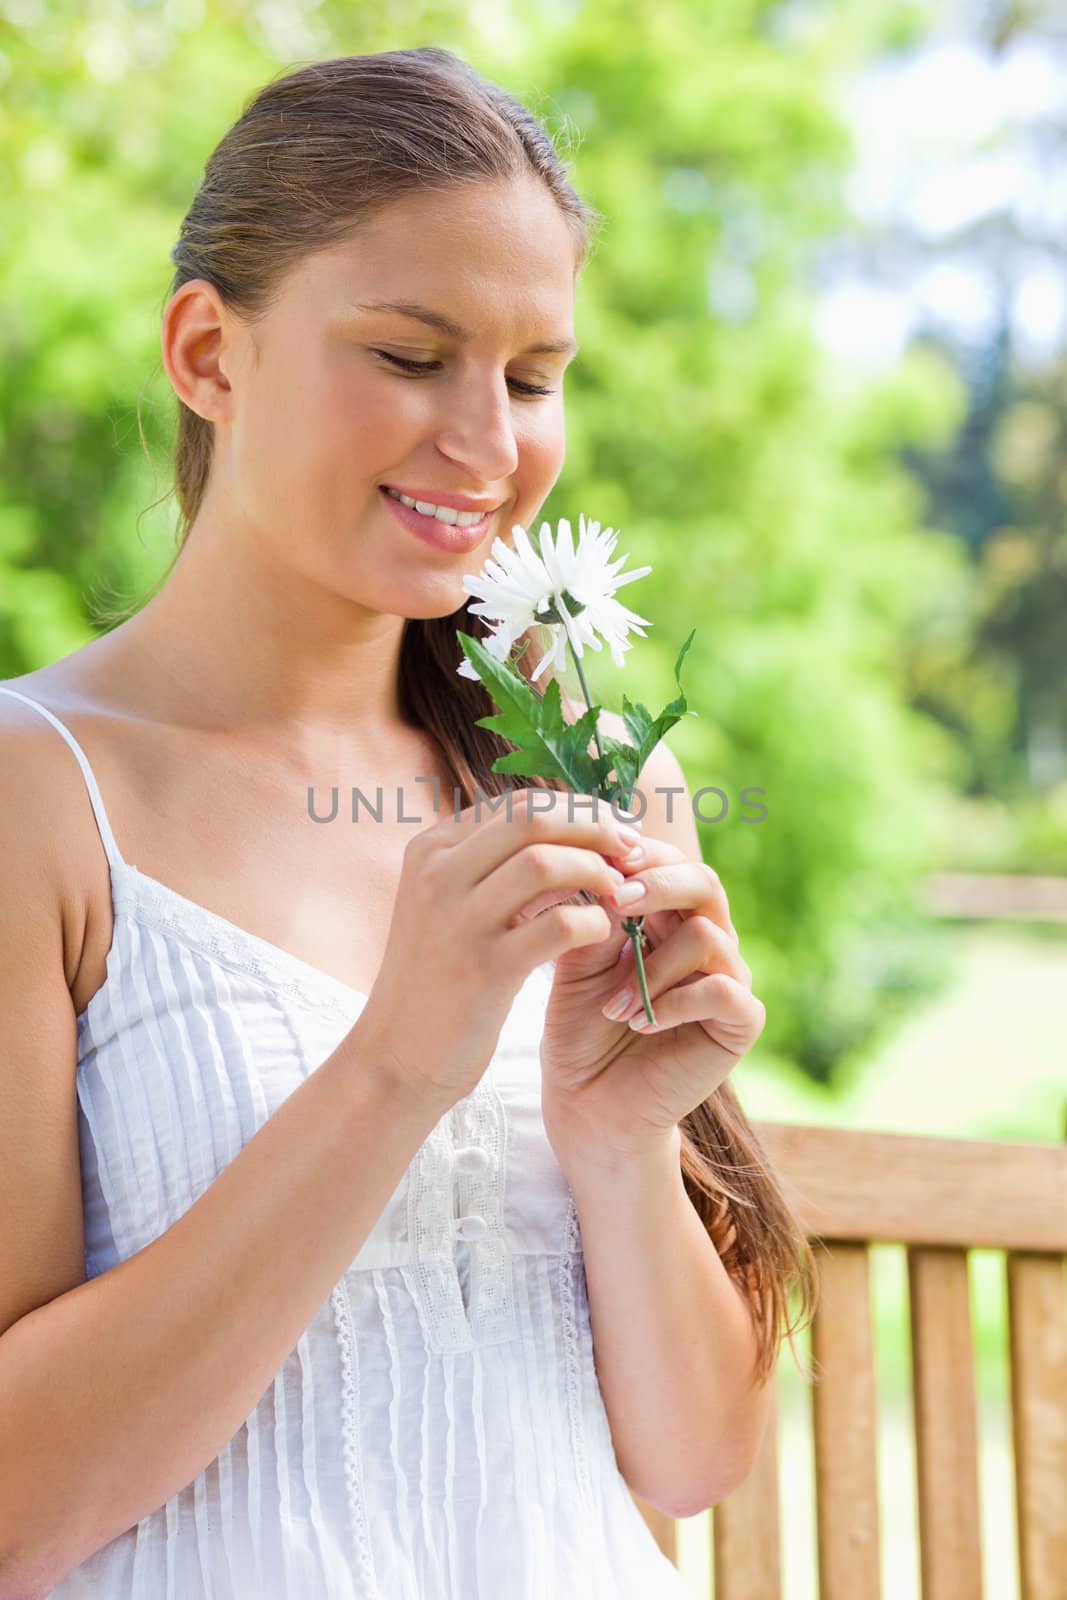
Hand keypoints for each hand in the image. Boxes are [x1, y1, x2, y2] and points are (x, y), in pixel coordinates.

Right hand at [356, 786, 634, 1107]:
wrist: (395, 1057)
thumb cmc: (438, 978)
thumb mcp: (448, 905)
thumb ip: (491, 864)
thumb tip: (566, 827)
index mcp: (431, 849)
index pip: (520, 803)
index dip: (580, 811)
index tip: (616, 831)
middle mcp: (438, 874)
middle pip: (534, 817)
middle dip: (595, 827)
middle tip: (633, 850)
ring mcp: (458, 920)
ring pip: (546, 863)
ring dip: (599, 871)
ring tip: (623, 893)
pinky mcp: (484, 969)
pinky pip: (559, 924)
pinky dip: (594, 921)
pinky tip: (603, 932)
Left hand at [538, 833, 764, 1168]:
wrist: (589, 1103)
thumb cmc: (580, 1029)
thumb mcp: (576, 963)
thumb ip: (593, 915)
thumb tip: (603, 863)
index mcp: (667, 916)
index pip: (669, 860)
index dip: (641, 854)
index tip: (602, 863)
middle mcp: (706, 938)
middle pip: (704, 882)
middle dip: (659, 883)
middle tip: (616, 901)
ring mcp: (728, 978)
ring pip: (706, 936)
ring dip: (650, 968)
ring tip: (612, 1007)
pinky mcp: (740, 1022)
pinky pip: (721, 989)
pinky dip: (674, 1002)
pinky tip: (641, 1024)